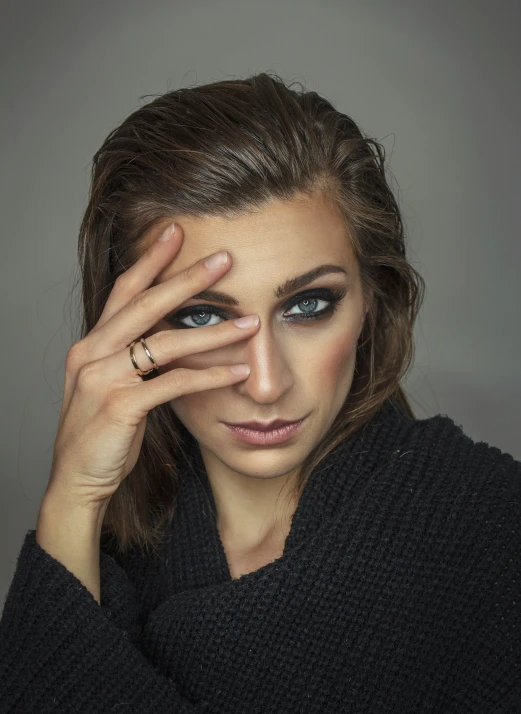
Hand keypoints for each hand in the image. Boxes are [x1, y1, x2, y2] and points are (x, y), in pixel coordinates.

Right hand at [45, 222, 259, 511]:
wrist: (77, 481)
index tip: (176, 232)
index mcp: (91, 344)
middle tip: (225, 259)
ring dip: (213, 332)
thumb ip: (136, 359)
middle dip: (187, 279)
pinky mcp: (119, 406)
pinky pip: (173, 384)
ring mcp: (102, 378)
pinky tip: (238, 371)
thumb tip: (176, 336)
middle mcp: (91, 353)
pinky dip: (209, 376)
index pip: (124, 291)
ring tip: (250, 322)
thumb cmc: (102, 434)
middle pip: (145, 304)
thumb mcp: (114, 386)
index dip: (151, 260)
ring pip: (165, 343)